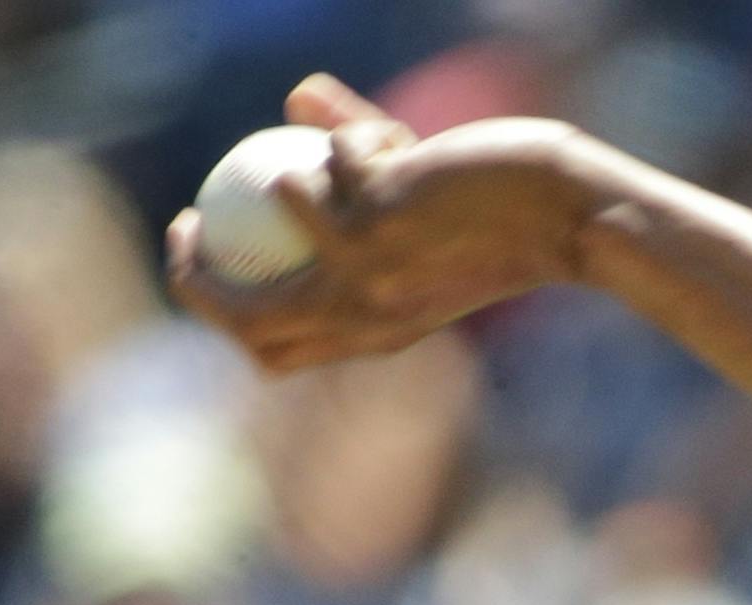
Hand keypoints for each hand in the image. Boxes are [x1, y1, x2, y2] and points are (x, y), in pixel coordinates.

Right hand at [166, 74, 606, 372]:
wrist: (562, 219)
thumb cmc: (500, 214)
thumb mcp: (417, 212)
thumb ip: (351, 175)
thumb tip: (295, 104)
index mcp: (372, 334)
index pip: (271, 352)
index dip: (220, 312)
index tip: (207, 256)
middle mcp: (364, 321)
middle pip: (245, 325)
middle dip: (192, 280)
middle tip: (189, 221)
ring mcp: (367, 278)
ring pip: (268, 234)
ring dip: (297, 173)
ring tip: (351, 152)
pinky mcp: (377, 228)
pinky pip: (315, 169)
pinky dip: (342, 140)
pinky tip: (391, 142)